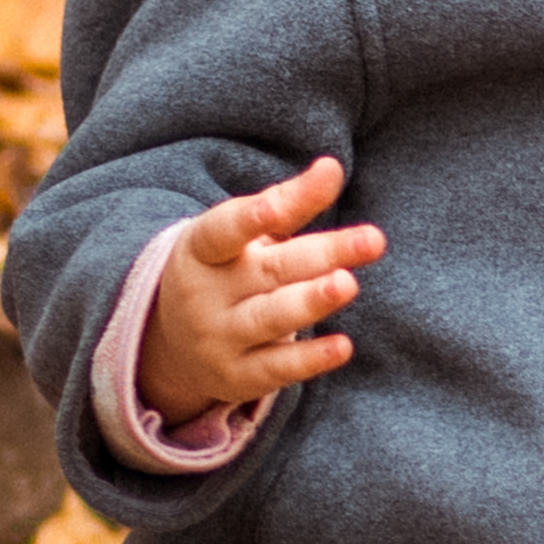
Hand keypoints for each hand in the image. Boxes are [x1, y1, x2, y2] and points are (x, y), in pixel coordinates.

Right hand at [139, 156, 385, 424]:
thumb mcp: (243, 236)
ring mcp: (220, 338)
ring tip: (347, 284)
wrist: (170, 347)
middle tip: (373, 239)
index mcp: (202, 249)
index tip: (285, 204)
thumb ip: (288, 203)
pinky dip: (310, 359)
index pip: (226, 230)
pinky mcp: (238, 377)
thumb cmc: (226, 272)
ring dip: (310, 302)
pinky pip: (277, 368)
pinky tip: (343, 346)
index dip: (256, 216)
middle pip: (270, 270)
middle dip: (323, 254)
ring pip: (270, 319)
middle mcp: (207, 294)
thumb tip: (332, 166)